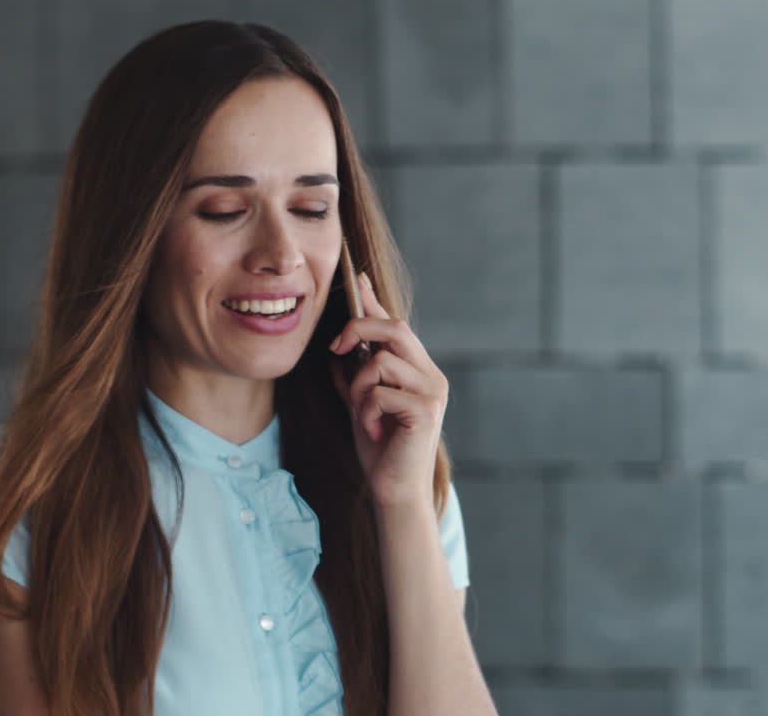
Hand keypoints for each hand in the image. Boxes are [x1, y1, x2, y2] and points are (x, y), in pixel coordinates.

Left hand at [328, 273, 447, 510]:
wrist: (394, 491)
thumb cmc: (380, 450)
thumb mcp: (360, 405)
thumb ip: (353, 376)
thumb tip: (338, 348)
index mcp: (418, 370)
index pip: (395, 325)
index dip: (373, 301)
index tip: (355, 276)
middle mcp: (431, 374)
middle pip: (394, 328)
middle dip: (358, 331)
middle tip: (335, 349)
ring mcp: (433, 390)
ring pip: (382, 361)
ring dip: (360, 387)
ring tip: (364, 414)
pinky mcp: (427, 409)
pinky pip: (381, 391)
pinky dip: (367, 411)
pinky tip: (375, 431)